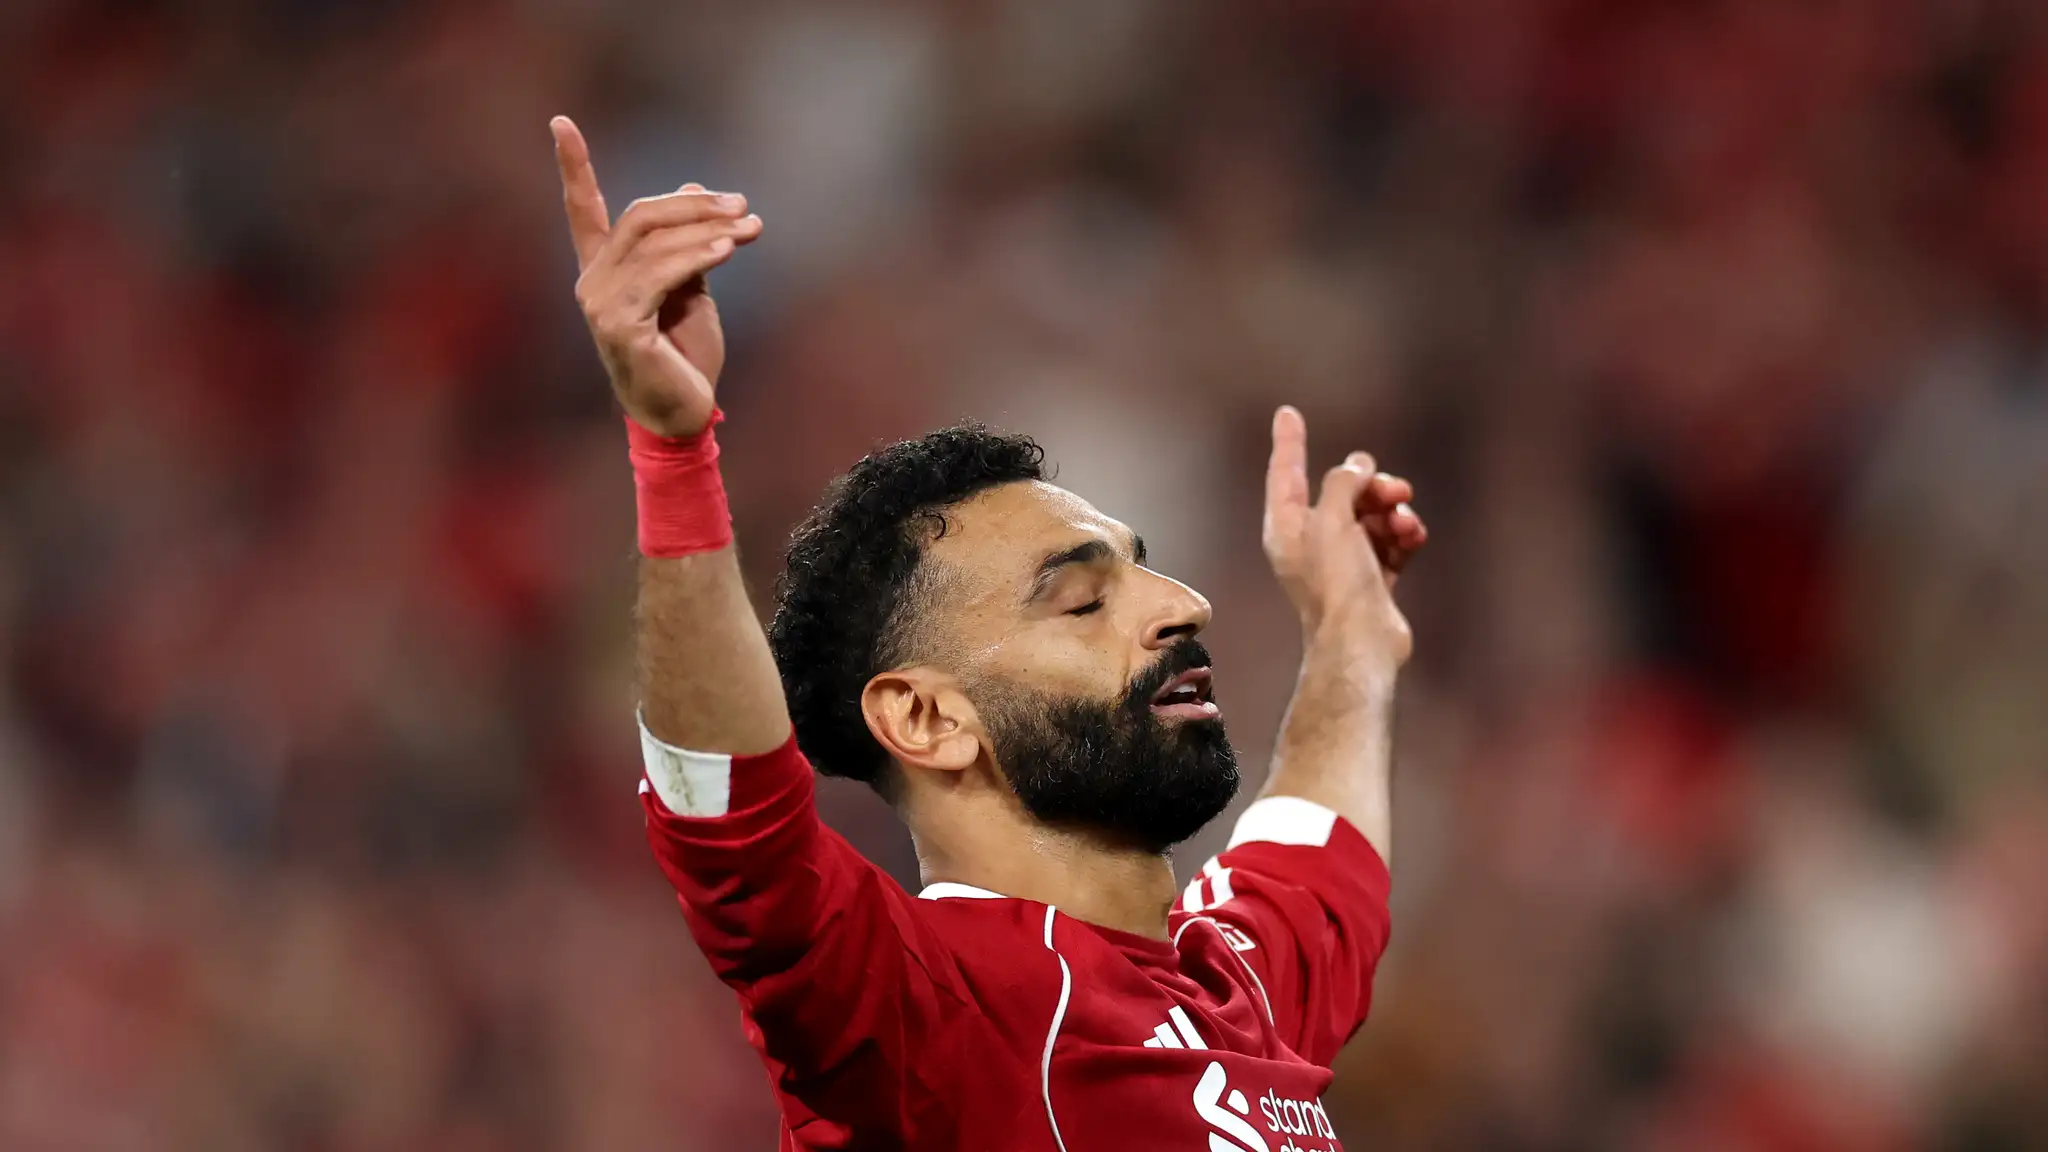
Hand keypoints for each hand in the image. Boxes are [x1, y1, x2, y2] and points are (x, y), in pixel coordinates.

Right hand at [551, 116, 763, 437]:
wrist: (683, 415)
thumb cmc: (685, 356)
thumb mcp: (690, 291)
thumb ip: (686, 245)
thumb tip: (692, 189)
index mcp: (604, 270)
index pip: (582, 209)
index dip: (572, 165)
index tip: (560, 121)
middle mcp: (593, 282)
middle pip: (639, 216)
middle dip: (694, 205)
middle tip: (741, 204)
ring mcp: (601, 304)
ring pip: (654, 242)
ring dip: (709, 229)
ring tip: (751, 227)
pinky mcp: (621, 325)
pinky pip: (662, 274)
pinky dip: (698, 255)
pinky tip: (729, 248)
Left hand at [1262, 405, 1425, 664]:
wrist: (1362, 642)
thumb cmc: (1336, 582)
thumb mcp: (1332, 520)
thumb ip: (1342, 483)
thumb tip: (1357, 466)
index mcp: (1287, 528)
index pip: (1285, 474)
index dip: (1289, 442)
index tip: (1288, 412)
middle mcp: (1311, 543)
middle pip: (1341, 493)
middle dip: (1370, 485)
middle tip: (1392, 487)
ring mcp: (1344, 562)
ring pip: (1372, 516)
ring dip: (1393, 511)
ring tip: (1405, 521)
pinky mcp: (1374, 580)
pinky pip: (1391, 542)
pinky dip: (1404, 535)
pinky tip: (1413, 536)